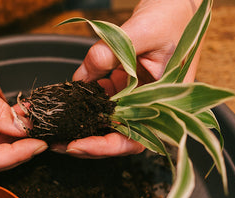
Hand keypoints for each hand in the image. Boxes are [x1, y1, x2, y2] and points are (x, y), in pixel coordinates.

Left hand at [61, 0, 200, 158]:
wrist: (177, 3)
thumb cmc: (172, 16)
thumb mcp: (142, 31)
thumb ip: (111, 52)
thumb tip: (81, 76)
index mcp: (166, 104)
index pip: (135, 138)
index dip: (105, 147)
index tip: (77, 145)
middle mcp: (152, 107)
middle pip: (117, 137)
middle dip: (87, 144)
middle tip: (58, 143)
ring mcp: (138, 99)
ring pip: (108, 123)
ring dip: (83, 127)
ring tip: (57, 129)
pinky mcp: (126, 87)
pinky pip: (103, 102)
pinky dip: (85, 105)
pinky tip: (67, 104)